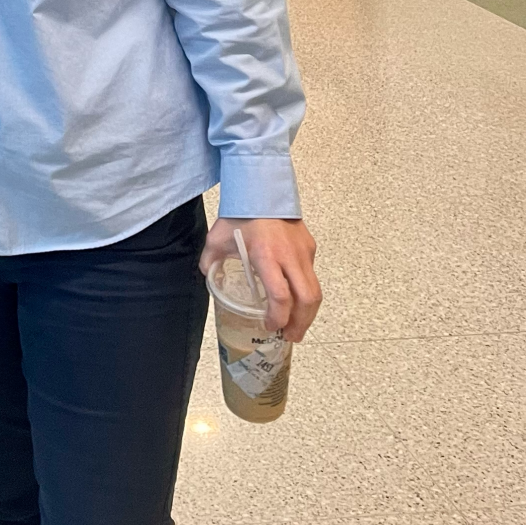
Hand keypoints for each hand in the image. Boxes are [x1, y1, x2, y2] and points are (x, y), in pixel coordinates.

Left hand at [200, 216, 319, 342]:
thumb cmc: (240, 213)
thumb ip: (211, 260)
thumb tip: (210, 278)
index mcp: (266, 255)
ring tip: (296, 325)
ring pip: (315, 290)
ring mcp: (303, 252)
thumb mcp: (218, 238)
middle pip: (306, 299)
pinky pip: (311, 275)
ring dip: (307, 313)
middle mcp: (289, 256)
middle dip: (300, 323)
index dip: (277, 317)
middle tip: (290, 337)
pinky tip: (295, 298)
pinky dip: (306, 292)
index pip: (280, 295)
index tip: (269, 326)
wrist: (262, 187)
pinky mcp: (310, 247)